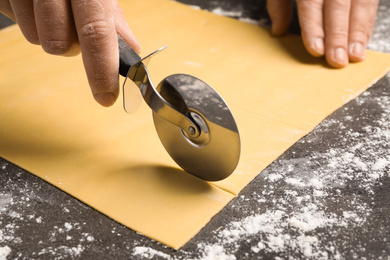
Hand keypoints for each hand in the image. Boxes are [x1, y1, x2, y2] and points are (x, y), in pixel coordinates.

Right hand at [0, 0, 140, 105]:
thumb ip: (112, 19)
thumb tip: (132, 49)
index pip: (97, 31)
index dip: (101, 69)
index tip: (105, 97)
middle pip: (59, 44)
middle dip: (68, 47)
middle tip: (69, 28)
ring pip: (35, 39)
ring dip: (45, 32)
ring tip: (48, 8)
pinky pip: (12, 19)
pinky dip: (25, 17)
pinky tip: (30, 0)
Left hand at [267, 0, 378, 67]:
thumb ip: (280, 4)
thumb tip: (278, 31)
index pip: (311, 4)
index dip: (314, 27)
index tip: (316, 49)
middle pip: (338, 5)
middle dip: (338, 35)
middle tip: (337, 60)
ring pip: (361, 3)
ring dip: (358, 32)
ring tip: (355, 55)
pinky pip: (370, 1)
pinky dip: (367, 22)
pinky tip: (363, 39)